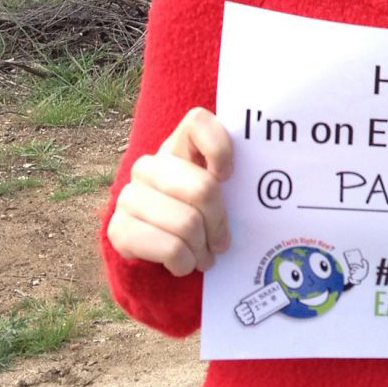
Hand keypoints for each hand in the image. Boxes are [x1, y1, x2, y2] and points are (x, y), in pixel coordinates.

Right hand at [105, 107, 232, 276]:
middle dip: (218, 223)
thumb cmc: (197, 219)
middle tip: (222, 243)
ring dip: (202, 250)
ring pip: (188, 223)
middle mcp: (149, 166)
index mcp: (176, 147)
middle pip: (204, 188)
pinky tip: (184, 264)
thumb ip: (230, 181)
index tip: (229, 177)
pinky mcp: (119, 229)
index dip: (220, 148)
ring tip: (203, 257)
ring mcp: (129, 196)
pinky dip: (185, 263)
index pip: (198, 122)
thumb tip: (268, 190)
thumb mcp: (215, 195)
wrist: (155, 256)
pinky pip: (170, 248)